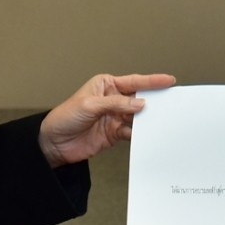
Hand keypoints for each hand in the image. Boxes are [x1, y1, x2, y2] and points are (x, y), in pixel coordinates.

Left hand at [38, 73, 173, 167]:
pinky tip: (147, 134)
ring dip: (148, 118)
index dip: (152, 81)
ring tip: (162, 119)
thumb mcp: (90, 106)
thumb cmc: (65, 117)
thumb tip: (140, 104)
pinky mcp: (115, 133)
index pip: (134, 82)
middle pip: (139, 98)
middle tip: (171, 102)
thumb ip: (116, 104)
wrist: (53, 144)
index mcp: (106, 85)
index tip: (168, 80)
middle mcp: (113, 99)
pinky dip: (139, 134)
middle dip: (154, 100)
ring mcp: (115, 117)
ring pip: (137, 116)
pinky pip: (132, 132)